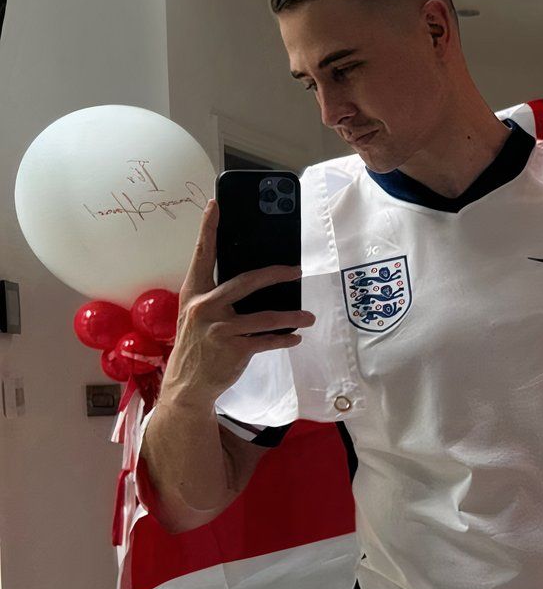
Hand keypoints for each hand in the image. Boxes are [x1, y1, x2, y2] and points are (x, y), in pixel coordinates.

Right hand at [162, 200, 314, 405]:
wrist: (187, 385)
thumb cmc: (199, 344)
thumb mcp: (199, 315)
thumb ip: (219, 296)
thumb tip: (256, 278)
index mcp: (195, 293)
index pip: (202, 255)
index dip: (208, 228)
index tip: (215, 204)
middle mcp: (205, 307)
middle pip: (248, 281)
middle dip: (278, 274)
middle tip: (298, 271)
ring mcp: (219, 329)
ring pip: (267, 317)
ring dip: (292, 317)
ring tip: (308, 317)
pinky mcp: (234, 349)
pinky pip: (268, 340)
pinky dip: (284, 339)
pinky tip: (295, 338)